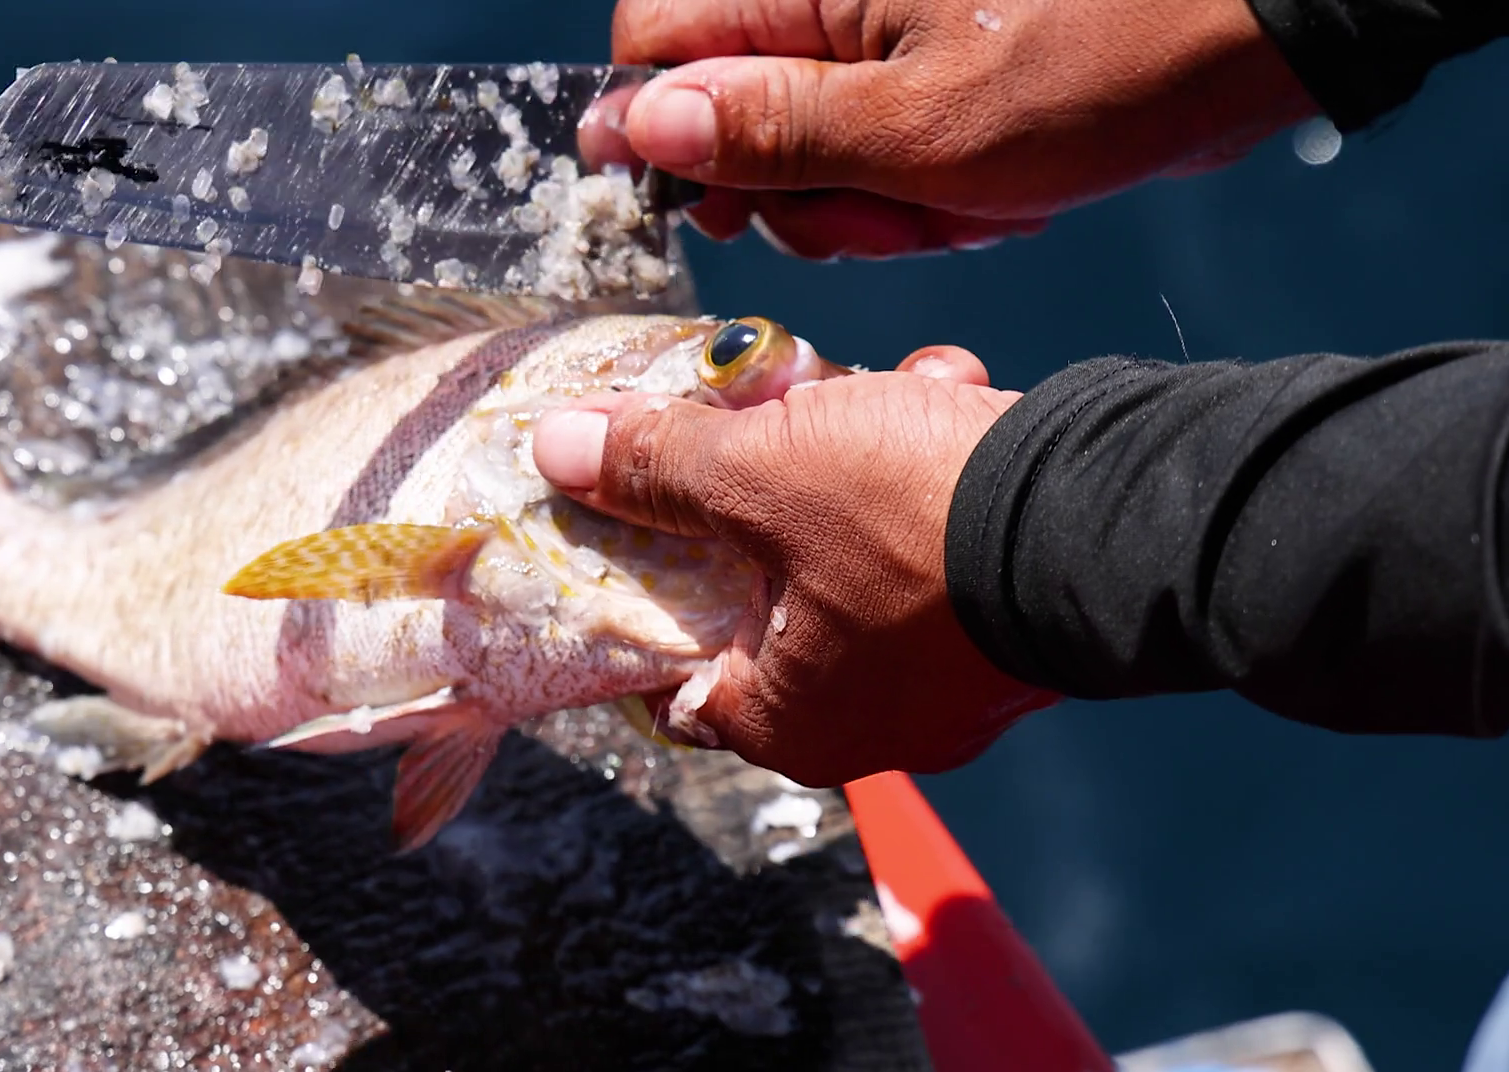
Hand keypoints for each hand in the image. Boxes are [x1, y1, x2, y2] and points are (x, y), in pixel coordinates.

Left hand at [531, 347, 1059, 785]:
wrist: (1121, 513)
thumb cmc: (918, 520)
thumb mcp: (761, 471)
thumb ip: (657, 467)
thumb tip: (558, 449)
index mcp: (793, 722)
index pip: (678, 685)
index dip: (644, 600)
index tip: (635, 526)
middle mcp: (874, 722)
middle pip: (767, 601)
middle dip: (759, 496)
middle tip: (754, 425)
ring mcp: (953, 679)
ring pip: (859, 556)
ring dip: (852, 462)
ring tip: (868, 391)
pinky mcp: (1013, 623)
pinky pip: (939, 547)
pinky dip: (931, 473)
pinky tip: (943, 394)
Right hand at [579, 0, 1317, 257]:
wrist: (1243, 33)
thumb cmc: (1102, 60)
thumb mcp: (919, 128)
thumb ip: (771, 133)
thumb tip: (647, 127)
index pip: (654, 42)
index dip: (665, 132)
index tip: (711, 205)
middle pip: (727, 109)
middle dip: (794, 191)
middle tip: (875, 218)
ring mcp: (881, 36)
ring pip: (804, 144)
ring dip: (868, 203)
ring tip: (956, 204)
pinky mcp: (928, 68)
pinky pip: (874, 149)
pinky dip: (919, 191)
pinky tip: (988, 193)